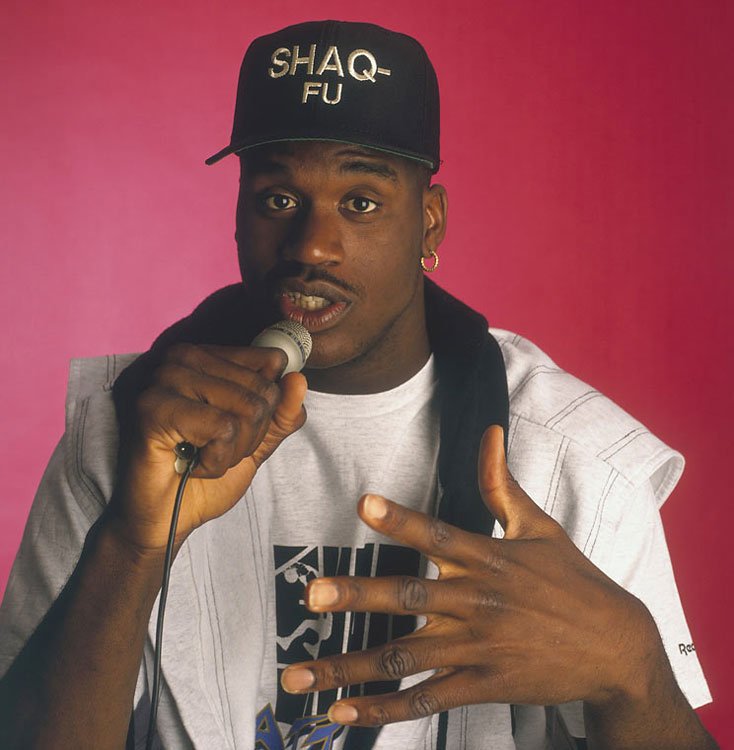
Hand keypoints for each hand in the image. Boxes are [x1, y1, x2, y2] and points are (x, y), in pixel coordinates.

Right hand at [108, 343, 306, 553]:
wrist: (167, 516)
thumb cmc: (203, 472)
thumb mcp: (257, 440)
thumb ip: (282, 412)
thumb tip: (298, 380)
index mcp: (208, 355)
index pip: (272, 362)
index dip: (266, 409)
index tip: (232, 428)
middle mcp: (183, 356)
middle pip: (262, 390)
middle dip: (249, 435)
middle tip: (212, 448)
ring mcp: (166, 378)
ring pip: (246, 409)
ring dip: (232, 450)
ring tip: (199, 456)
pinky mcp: (155, 406)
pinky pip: (222, 429)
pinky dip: (215, 461)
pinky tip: (189, 465)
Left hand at [281, 425, 657, 725]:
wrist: (617, 647)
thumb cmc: (574, 579)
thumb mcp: (541, 526)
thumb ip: (502, 483)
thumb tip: (489, 432)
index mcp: (488, 558)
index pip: (438, 533)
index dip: (401, 518)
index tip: (364, 503)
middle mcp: (477, 602)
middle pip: (410, 597)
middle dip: (359, 596)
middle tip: (313, 596)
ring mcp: (478, 648)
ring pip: (405, 657)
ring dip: (350, 666)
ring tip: (301, 673)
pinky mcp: (484, 686)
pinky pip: (427, 699)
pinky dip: (384, 709)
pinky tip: (343, 712)